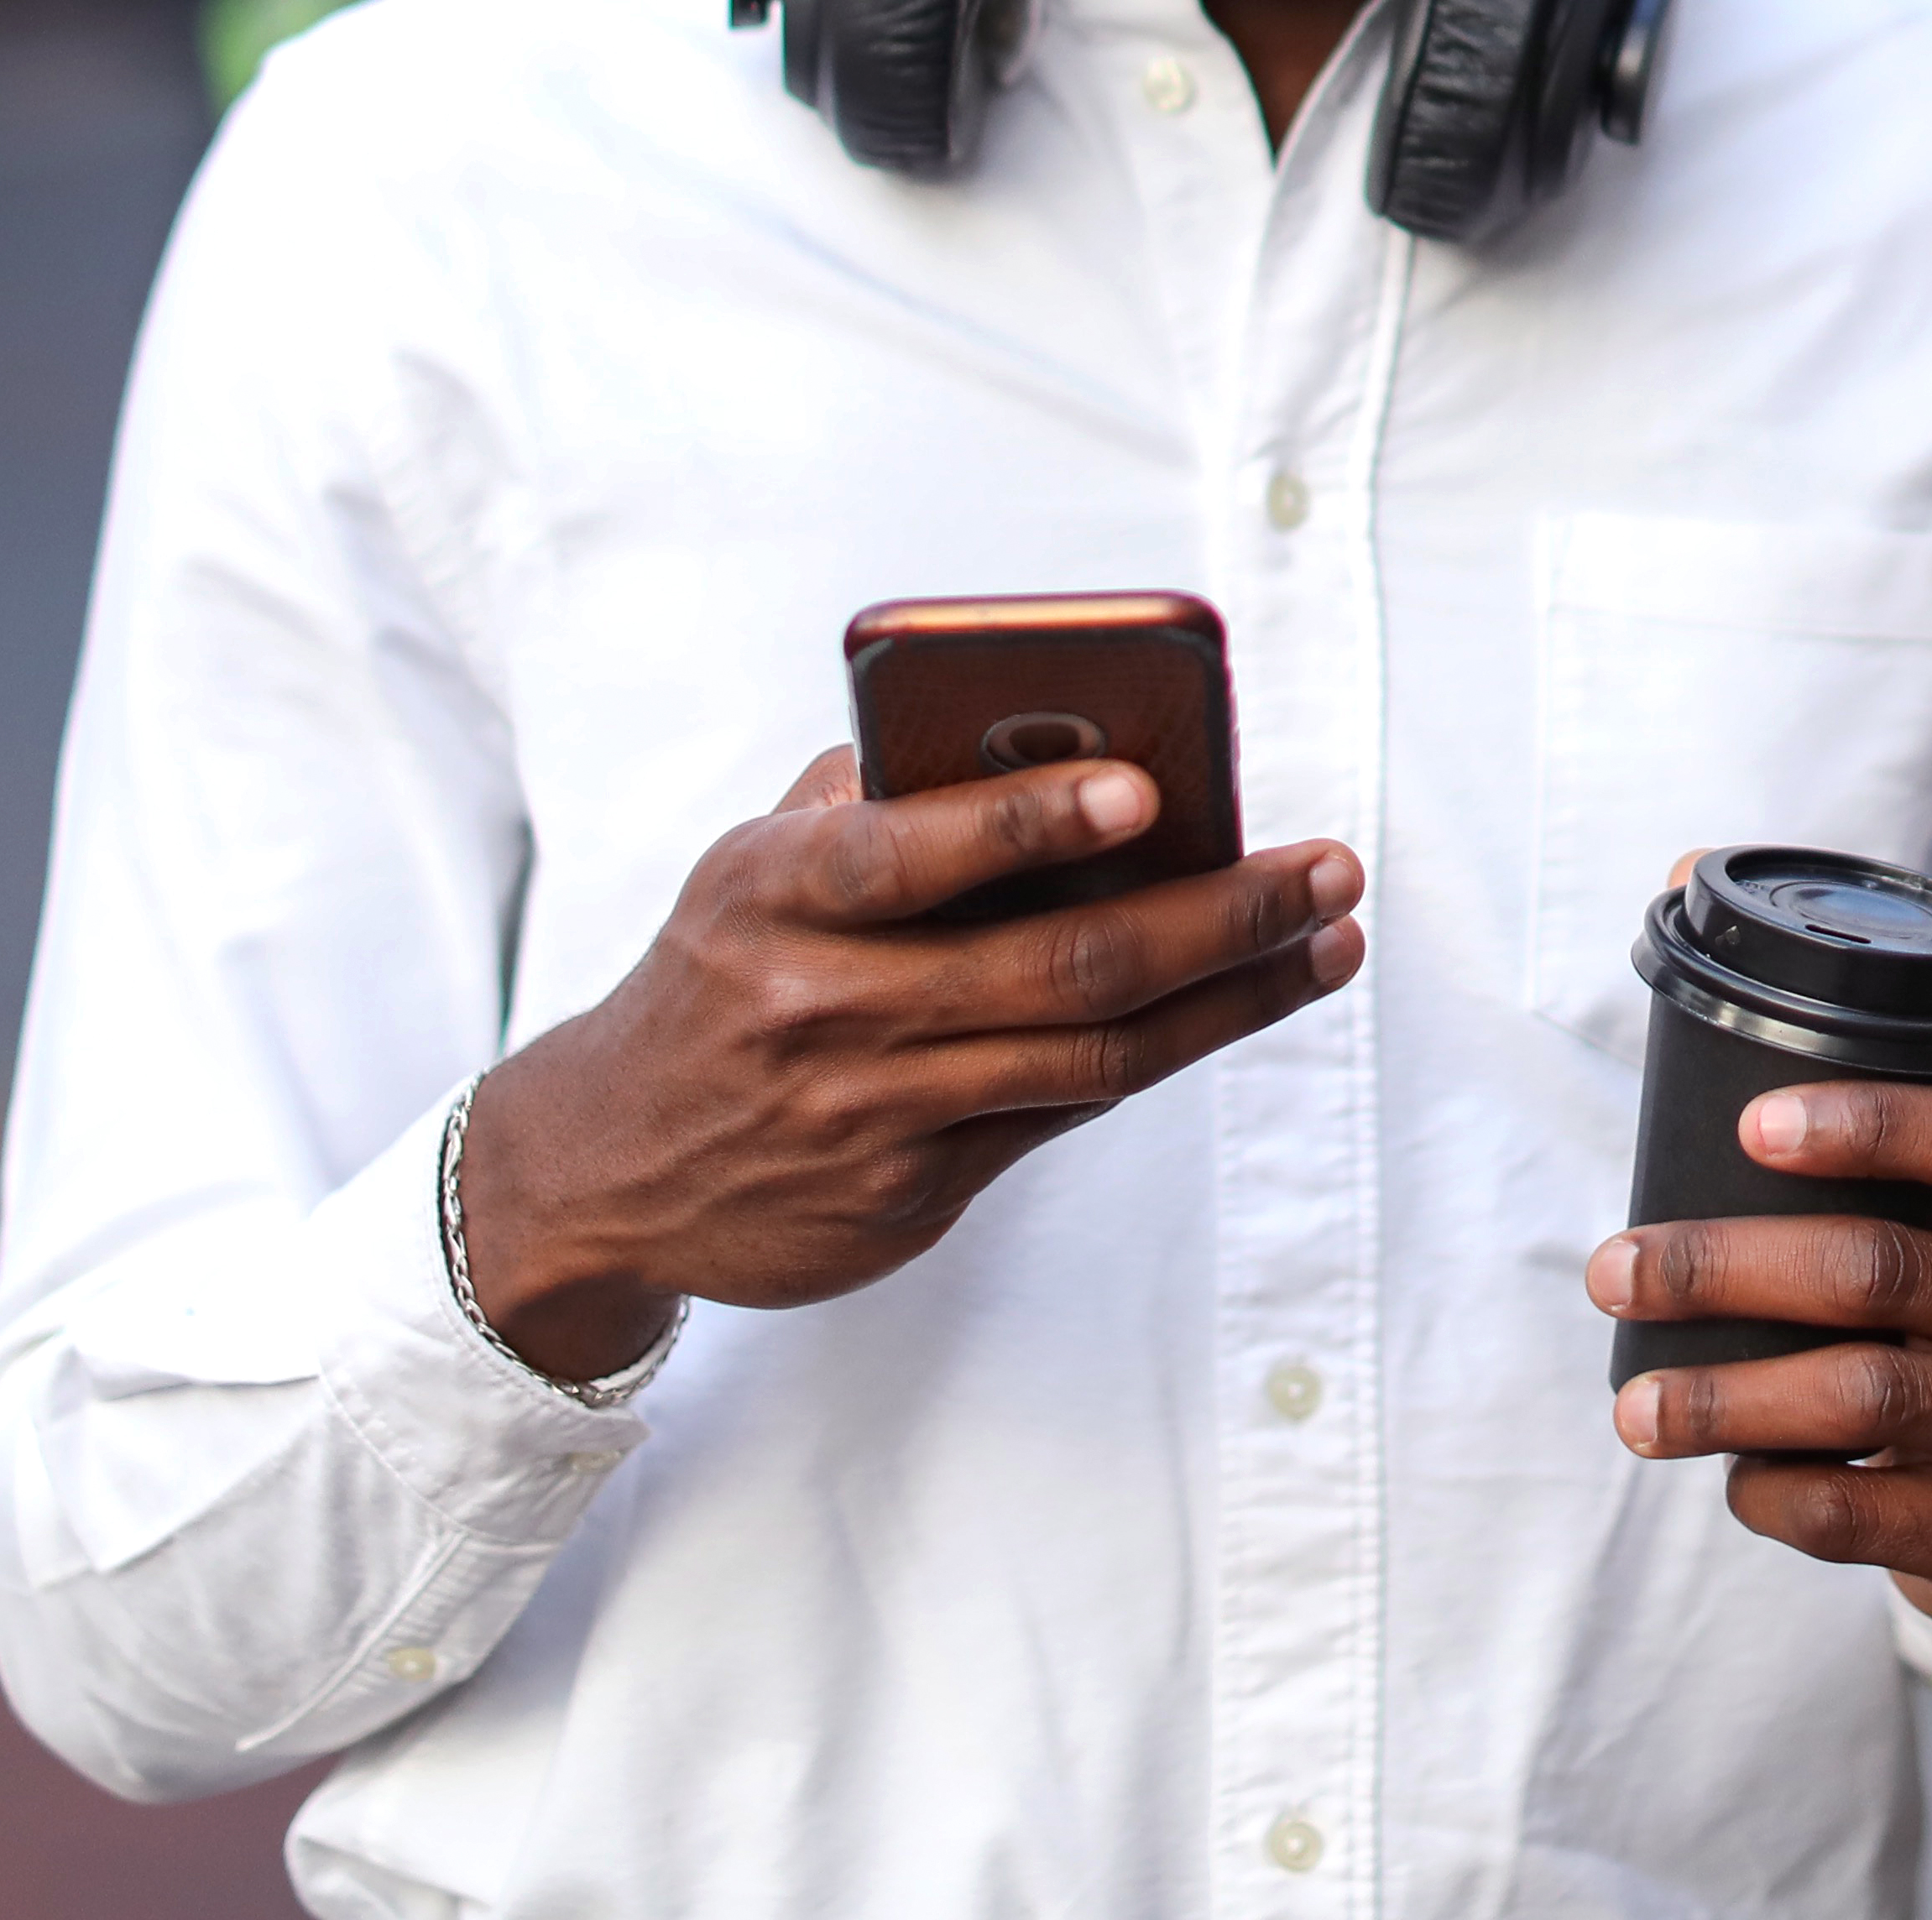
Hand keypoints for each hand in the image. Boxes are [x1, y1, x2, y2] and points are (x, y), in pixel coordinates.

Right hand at [454, 748, 1362, 1383]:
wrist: (604, 1167)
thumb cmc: (724, 971)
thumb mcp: (754, 865)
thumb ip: (879, 797)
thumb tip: (1049, 732)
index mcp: (776, 892)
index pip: (910, 848)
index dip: (1027, 821)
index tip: (1141, 789)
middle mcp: (823, 1006)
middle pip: (1059, 963)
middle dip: (1218, 914)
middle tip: (1327, 870)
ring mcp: (872, 1113)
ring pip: (1093, 1054)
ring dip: (1232, 997)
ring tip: (1327, 940)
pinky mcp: (908, 1198)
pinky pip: (1060, 1114)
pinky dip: (1157, 1053)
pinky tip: (1235, 1005)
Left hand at [1584, 1084, 1931, 1633]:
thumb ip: (1880, 1213)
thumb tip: (1681, 1214)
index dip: (1875, 1125)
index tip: (1751, 1128)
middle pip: (1879, 1269)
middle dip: (1726, 1268)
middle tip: (1616, 1271)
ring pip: (1860, 1394)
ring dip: (1725, 1398)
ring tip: (1637, 1408)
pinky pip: (1859, 1509)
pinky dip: (1772, 1491)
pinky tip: (1732, 1477)